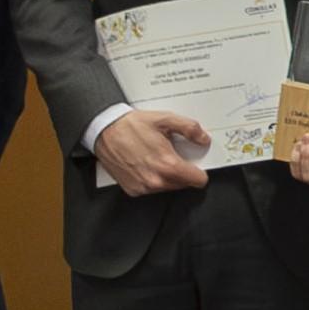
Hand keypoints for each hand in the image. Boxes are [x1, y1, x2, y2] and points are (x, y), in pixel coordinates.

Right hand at [98, 109, 213, 196]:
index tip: (195, 164)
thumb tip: (203, 139)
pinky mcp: (133, 190)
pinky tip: (144, 163)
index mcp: (168, 165)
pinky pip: (152, 189)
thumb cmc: (131, 125)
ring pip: (168, 187)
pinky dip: (152, 179)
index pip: (198, 180)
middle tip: (171, 155)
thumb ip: (189, 128)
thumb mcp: (165, 119)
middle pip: (183, 184)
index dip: (199, 171)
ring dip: (167, 175)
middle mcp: (156, 180)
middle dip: (182, 171)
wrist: (104, 130)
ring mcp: (144, 187)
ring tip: (155, 157)